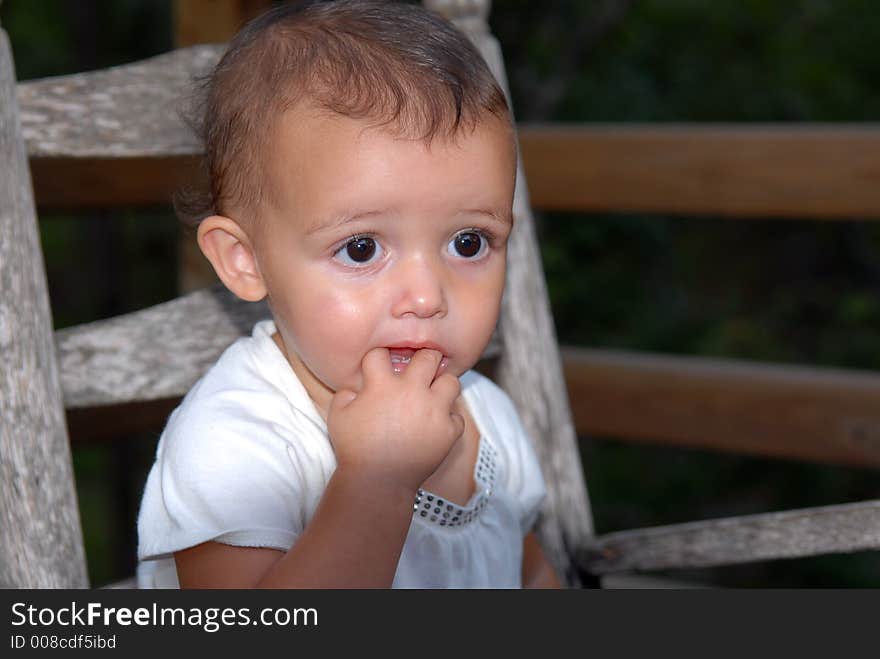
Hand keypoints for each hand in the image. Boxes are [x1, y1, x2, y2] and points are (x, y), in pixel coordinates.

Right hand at [327, 348, 463, 492]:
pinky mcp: (448, 431)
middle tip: (419, 369)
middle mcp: (412, 392)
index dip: (378, 359)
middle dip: (423, 359)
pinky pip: (457, 416)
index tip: (379, 368)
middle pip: (428, 356)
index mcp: (383, 384)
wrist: (378, 482)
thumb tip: (358, 386)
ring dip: (442, 386)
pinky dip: (449, 419)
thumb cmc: (355, 449)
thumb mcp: (338, 415)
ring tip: (433, 395)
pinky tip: (436, 424)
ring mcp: (434, 411)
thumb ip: (346, 392)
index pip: (381, 354)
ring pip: (451, 381)